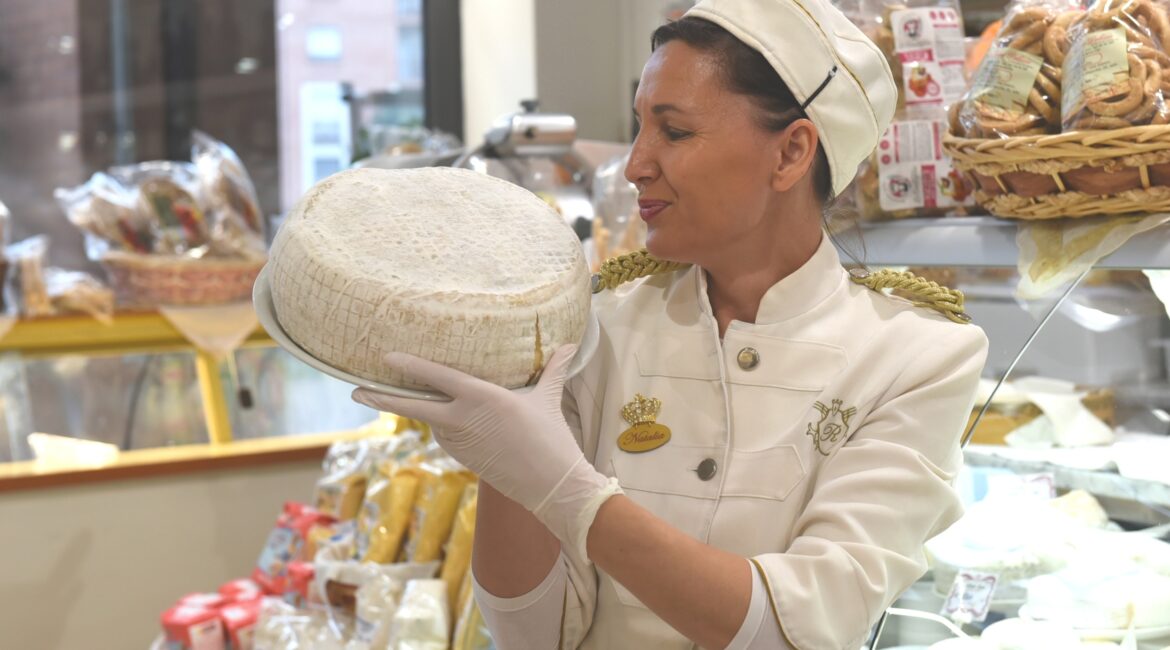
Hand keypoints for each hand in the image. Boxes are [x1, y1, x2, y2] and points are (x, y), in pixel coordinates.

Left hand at [352, 346, 620, 558]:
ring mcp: (459, 443)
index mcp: (481, 398)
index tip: (386, 358)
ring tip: (411, 395)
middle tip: (355, 391)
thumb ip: (552, 370)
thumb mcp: (548, 399)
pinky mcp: (463, 459)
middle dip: (381, 399)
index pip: (436, 377)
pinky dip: (446, 427)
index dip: (409, 367)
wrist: (552, 486)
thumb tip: (571, 346)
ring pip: (433, 421)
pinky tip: (454, 421)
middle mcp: (462, 419)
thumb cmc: (552, 438)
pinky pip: (447, 437)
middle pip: (412, 407)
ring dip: (424, 411)